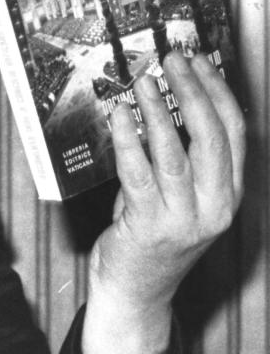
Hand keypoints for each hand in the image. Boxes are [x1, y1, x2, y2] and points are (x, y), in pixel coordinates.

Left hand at [82, 52, 244, 353]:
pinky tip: (118, 117)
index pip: (235, 133)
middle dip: (192, 91)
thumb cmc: (152, 240)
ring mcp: (184, 218)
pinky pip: (138, 173)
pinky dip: (128, 140)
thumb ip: (179, 161)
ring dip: (158, 110)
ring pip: (177, 151)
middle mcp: (214, 206)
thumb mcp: (178, 198)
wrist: (135, 292)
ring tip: (142, 82)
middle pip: (213, 136)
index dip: (218, 92)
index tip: (199, 63)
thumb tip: (164, 108)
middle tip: (171, 61)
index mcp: (229, 195)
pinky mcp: (149, 226)